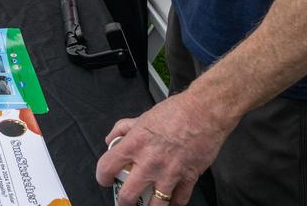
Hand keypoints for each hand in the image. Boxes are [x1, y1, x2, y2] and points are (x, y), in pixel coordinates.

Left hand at [95, 90, 235, 205]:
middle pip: (128, 195)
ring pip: (155, 205)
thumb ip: (123, 128)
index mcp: (135, 143)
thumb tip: (111, 140)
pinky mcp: (189, 177)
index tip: (105, 180)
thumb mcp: (142, 117)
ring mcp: (169, 172)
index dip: (102, 177)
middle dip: (123, 202)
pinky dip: (173, 204)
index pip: (107, 166)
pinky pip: (179, 200)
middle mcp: (150, 161)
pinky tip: (169, 202)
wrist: (204, 112)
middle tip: (125, 201)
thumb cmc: (175, 111)